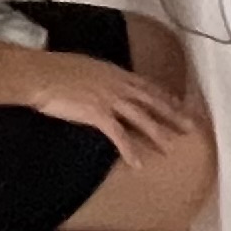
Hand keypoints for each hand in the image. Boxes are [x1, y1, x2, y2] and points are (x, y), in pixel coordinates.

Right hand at [13, 50, 195, 168]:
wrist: (40, 74)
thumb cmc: (55, 69)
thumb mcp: (85, 67)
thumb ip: (100, 76)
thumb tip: (104, 82)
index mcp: (115, 72)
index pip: (147, 85)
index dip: (165, 96)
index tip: (179, 104)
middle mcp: (117, 84)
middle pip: (152, 101)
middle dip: (173, 114)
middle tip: (190, 127)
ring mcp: (109, 99)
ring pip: (141, 118)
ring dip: (157, 134)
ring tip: (171, 149)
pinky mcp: (97, 114)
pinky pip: (118, 135)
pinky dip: (129, 150)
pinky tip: (137, 164)